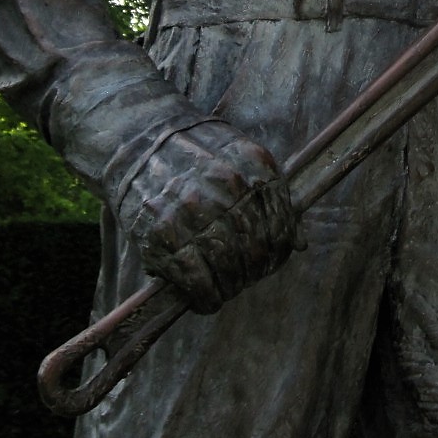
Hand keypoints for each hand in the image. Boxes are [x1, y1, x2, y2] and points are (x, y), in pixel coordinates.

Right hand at [120, 120, 299, 313]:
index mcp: (253, 165)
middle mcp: (228, 187)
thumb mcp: (239, 156)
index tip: (271, 261)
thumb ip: (269, 195)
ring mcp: (195, 212)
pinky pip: (198, 280)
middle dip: (255, 272)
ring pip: (230, 269)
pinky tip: (206, 300)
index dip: (279, 251)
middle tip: (246, 278)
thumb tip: (298, 242)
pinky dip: (206, 299)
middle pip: (257, 249)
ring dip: (232, 288)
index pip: (282, 224)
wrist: (138, 137)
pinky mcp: (165, 235)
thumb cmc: (194, 149)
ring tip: (226, 290)